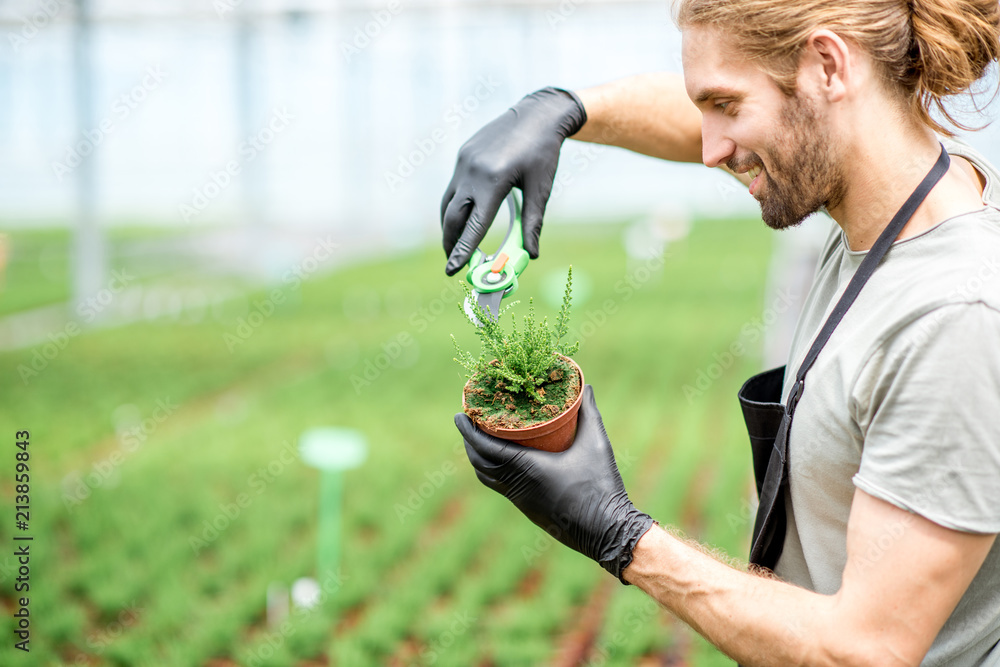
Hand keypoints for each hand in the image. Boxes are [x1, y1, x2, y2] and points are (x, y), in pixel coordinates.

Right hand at [441, 87, 586, 274]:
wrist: (537, 114)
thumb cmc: (544, 153)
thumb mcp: (541, 189)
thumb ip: (532, 223)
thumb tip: (530, 254)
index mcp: (494, 181)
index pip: (474, 226)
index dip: (462, 251)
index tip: (452, 270)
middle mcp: (473, 171)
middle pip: (453, 218)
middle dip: (451, 243)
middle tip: (453, 262)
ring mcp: (464, 162)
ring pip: (448, 203)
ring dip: (449, 226)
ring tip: (454, 244)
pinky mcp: (463, 155)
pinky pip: (453, 187)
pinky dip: (453, 206)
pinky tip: (460, 217)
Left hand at [455, 385, 653, 581]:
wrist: (606, 530)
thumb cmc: (600, 486)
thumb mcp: (596, 444)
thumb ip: (590, 414)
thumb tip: (588, 387)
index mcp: (527, 468)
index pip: (485, 448)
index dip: (469, 431)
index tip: (459, 415)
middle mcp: (517, 486)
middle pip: (479, 463)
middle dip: (469, 442)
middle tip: (468, 422)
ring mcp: (521, 501)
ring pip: (488, 478)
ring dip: (479, 458)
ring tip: (480, 439)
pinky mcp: (528, 509)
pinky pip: (500, 487)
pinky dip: (492, 471)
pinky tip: (503, 460)